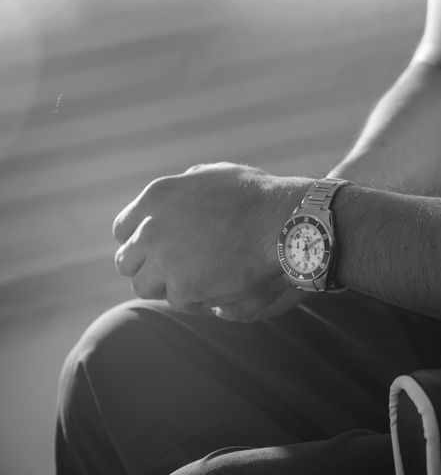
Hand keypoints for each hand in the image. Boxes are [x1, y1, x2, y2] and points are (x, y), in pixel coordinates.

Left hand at [112, 162, 310, 314]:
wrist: (280, 222)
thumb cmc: (257, 197)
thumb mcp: (214, 175)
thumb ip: (185, 186)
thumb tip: (177, 194)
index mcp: (156, 198)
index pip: (123, 229)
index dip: (139, 242)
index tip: (155, 250)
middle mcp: (151, 229)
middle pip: (127, 261)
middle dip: (148, 268)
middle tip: (174, 272)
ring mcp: (164, 260)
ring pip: (144, 286)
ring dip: (167, 287)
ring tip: (196, 284)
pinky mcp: (182, 288)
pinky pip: (178, 302)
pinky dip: (196, 300)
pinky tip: (216, 291)